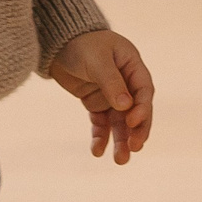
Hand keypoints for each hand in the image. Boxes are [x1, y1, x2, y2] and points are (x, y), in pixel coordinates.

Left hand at [47, 29, 153, 163]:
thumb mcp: (97, 59)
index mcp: (133, 67)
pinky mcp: (96, 103)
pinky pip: (101, 123)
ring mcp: (111, 95)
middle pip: (136, 111)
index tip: (132, 122)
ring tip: (120, 160)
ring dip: (121, 141)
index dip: (142, 109)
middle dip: (136, 131)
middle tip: (134, 148)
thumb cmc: (81, 43)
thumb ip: (111, 81)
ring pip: (120, 122)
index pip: (144, 92)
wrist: (57, 41)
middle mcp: (126, 83)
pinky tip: (97, 152)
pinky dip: (100, 137)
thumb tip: (126, 106)